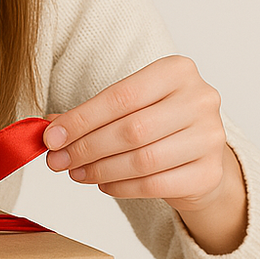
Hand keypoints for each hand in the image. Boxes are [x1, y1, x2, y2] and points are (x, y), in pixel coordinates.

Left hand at [44, 56, 246, 252]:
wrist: (198, 152)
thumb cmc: (156, 121)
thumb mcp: (126, 106)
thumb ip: (90, 114)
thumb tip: (48, 128)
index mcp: (177, 71)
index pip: (121, 96)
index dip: (82, 119)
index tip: (51, 137)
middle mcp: (200, 99)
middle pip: (132, 129)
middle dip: (87, 148)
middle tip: (58, 160)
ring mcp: (210, 137)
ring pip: (143, 159)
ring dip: (101, 169)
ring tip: (76, 172)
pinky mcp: (210, 173)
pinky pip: (156, 184)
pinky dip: (122, 187)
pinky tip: (103, 184)